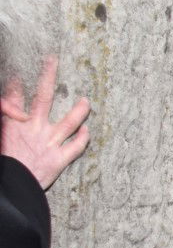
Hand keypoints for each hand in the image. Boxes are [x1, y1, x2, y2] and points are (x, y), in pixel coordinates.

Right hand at [1, 58, 90, 189]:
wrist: (10, 187)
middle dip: (48, 76)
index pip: (14, 96)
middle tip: (53, 60)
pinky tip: (88, 131)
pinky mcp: (59, 160)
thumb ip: (6, 119)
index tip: (17, 73)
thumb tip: (12, 109)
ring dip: (79, 110)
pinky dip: (83, 138)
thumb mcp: (1, 138)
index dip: (15, 83)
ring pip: (69, 121)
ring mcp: (49, 143)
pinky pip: (76, 147)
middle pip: (43, 97)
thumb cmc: (4, 164)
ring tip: (87, 100)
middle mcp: (33, 129)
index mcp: (12, 125)